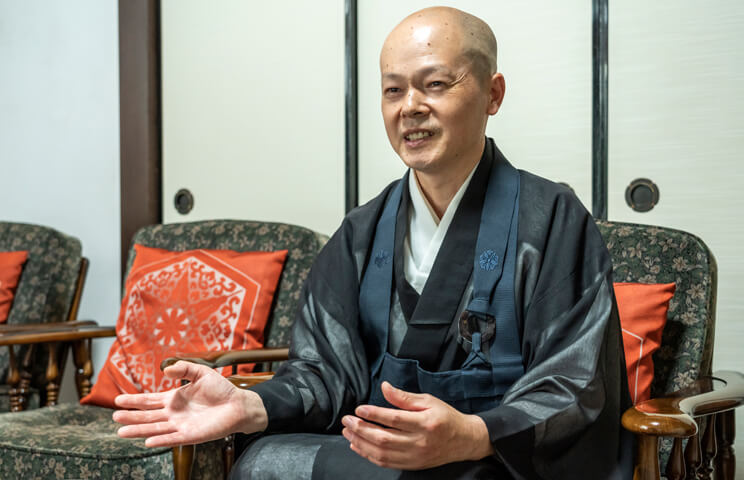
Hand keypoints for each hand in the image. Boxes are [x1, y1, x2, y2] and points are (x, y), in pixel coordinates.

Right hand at [113, 361, 267, 446]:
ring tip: (121, 432)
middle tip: (114, 417)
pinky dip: (160, 440)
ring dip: (139, 431)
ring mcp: (180, 425)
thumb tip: (166, 370)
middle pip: (147, 416)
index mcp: (173, 399)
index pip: (149, 401)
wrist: (238, 404)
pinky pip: (172, 439)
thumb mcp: (200, 373)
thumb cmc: (220, 389)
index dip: (134, 401)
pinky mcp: (190, 436)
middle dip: (131, 417)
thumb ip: (184, 369)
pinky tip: (147, 441)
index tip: (117, 400)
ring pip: (155, 429)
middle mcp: (173, 414)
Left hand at [341, 381, 493, 469]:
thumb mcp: (429, 400)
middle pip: (384, 438)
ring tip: (348, 433)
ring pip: (382, 453)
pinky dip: (369, 455)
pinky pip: (386, 463)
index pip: (394, 419)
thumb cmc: (446, 417)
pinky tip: (358, 446)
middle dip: (361, 429)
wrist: (464, 440)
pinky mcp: (412, 464)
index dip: (374, 414)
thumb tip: (384, 387)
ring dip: (361, 443)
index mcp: (425, 423)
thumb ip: (404, 397)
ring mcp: (415, 456)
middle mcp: (420, 442)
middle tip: (347, 421)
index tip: (359, 409)